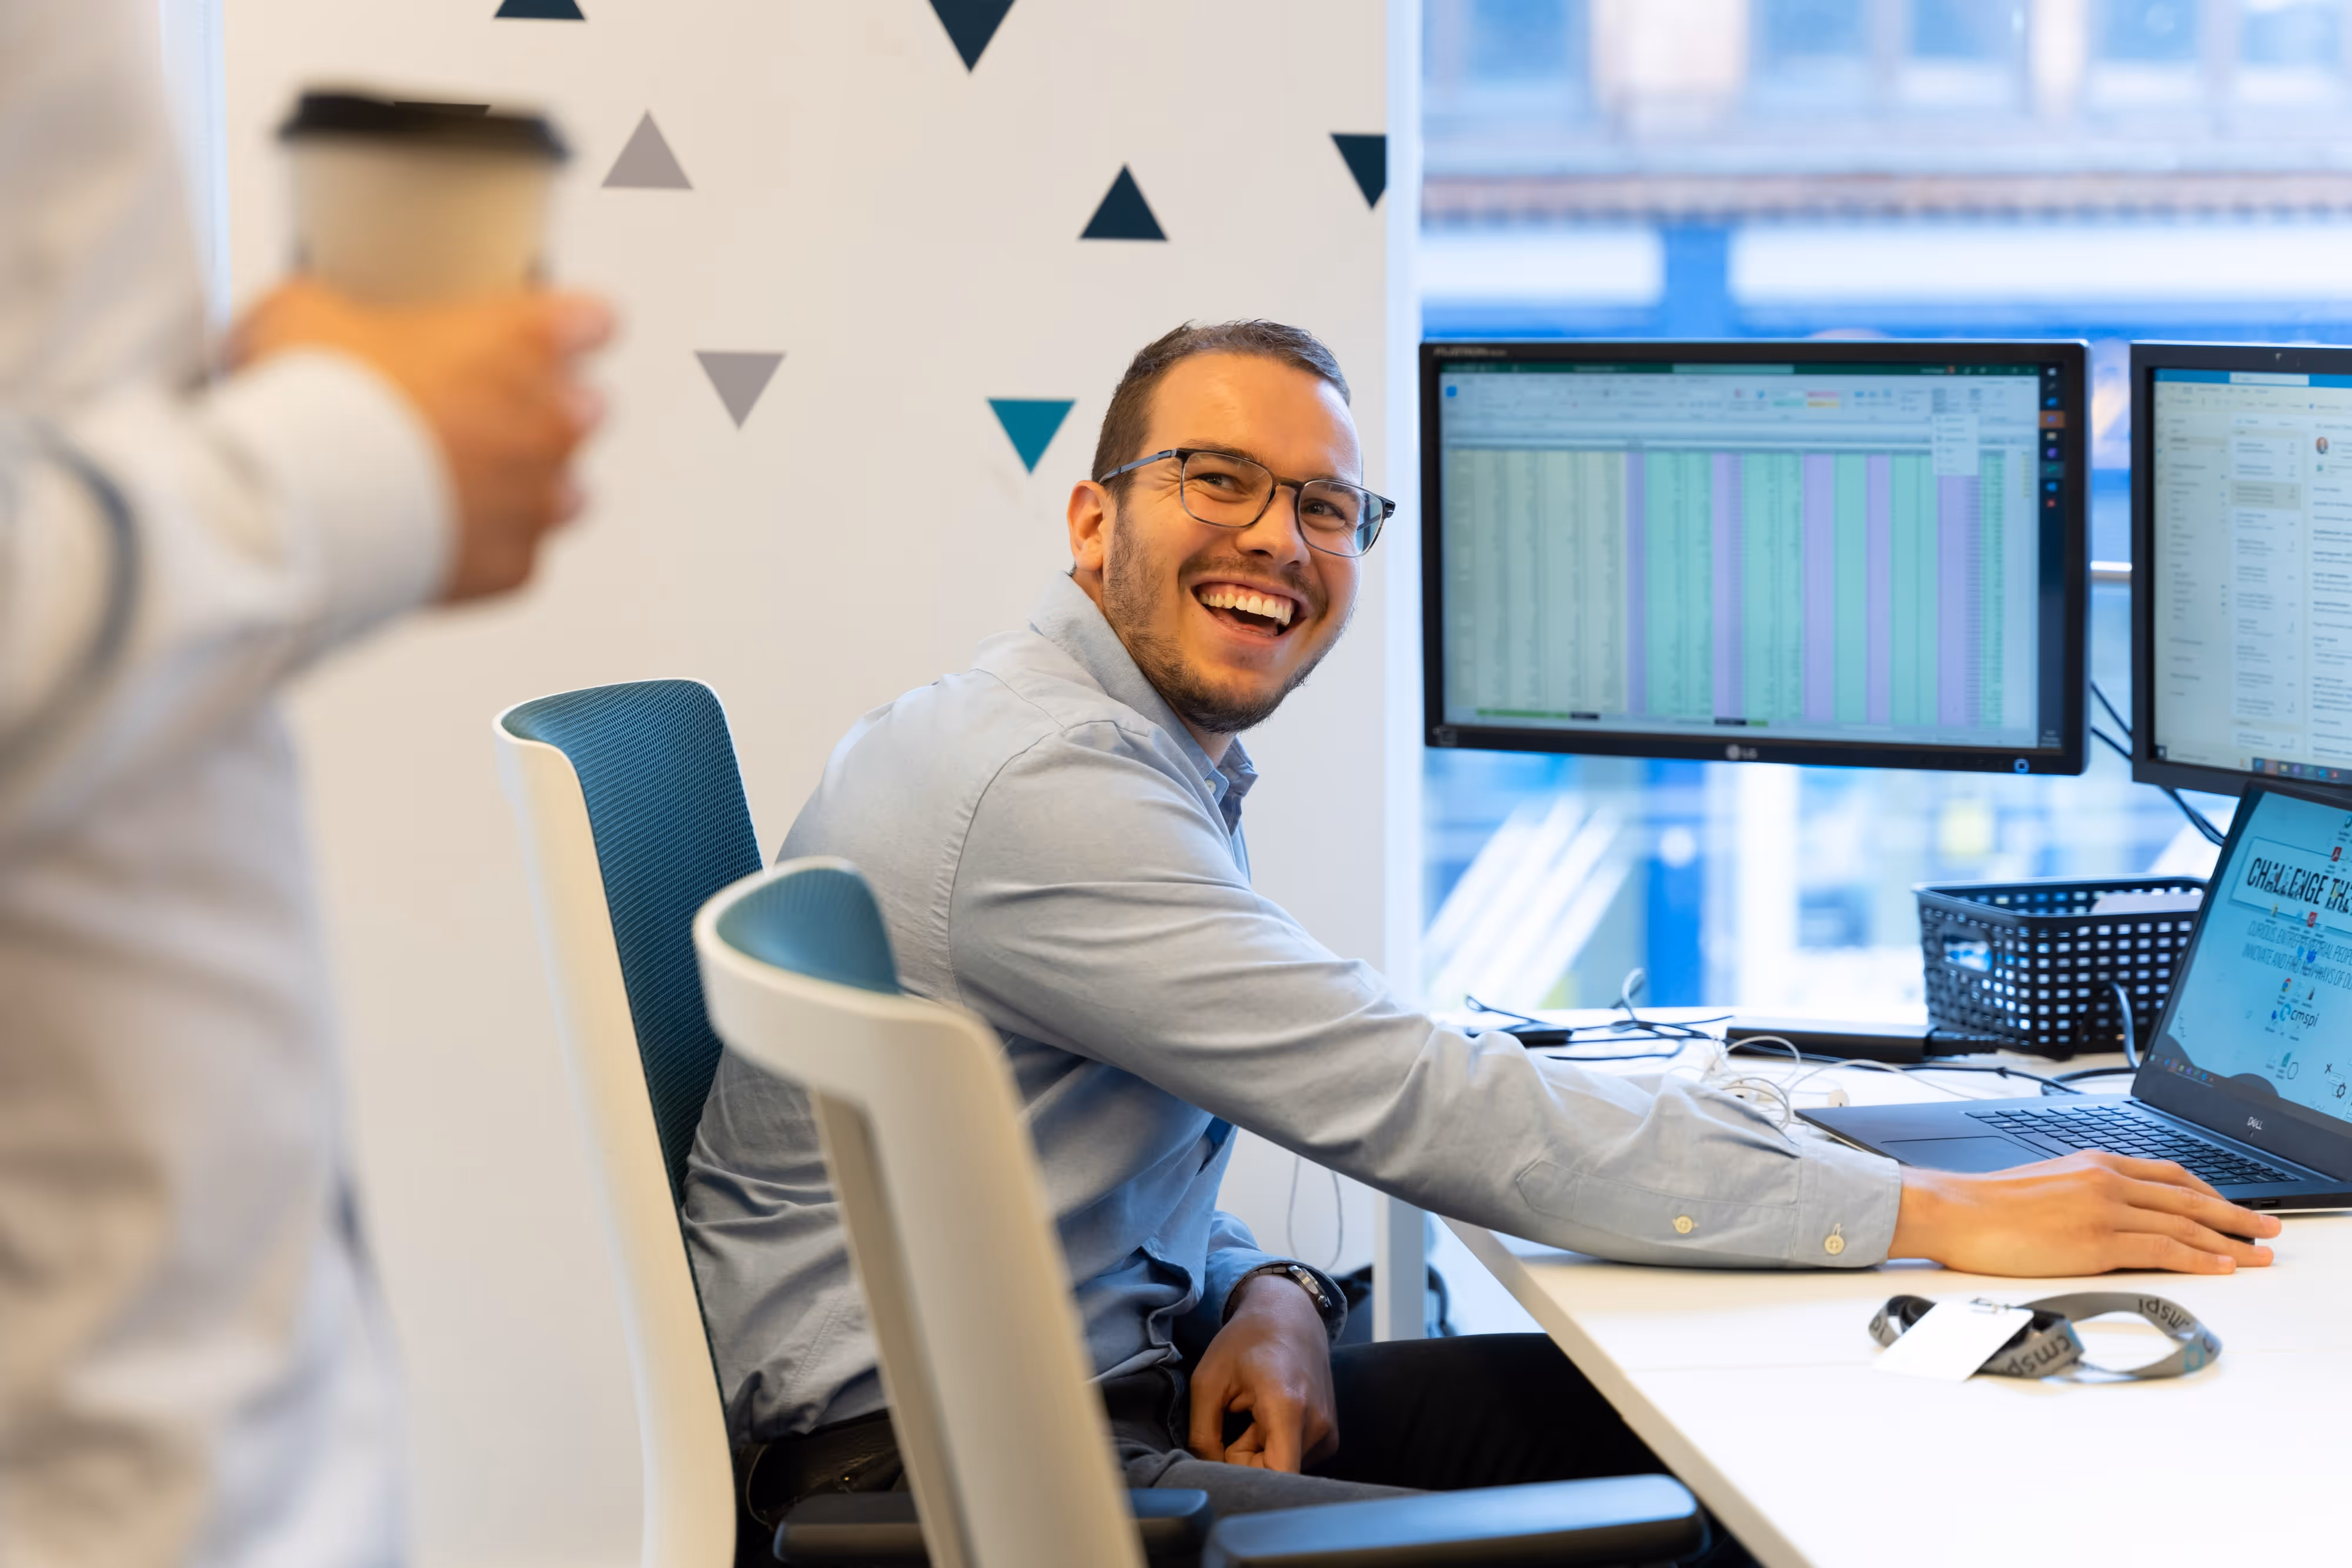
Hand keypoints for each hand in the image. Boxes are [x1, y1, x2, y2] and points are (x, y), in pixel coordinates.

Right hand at [229, 279, 614, 602]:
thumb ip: (338, 313)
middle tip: (479, 410)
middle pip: (587, 409)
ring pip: (568, 490)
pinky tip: (438, 536)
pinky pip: (519, 555)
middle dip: (544, 409)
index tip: (551, 332)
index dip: (570, 325)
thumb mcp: (303, 317)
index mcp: (519, 343)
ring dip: (529, 485)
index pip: (591, 319)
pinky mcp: (514, 566)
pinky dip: (487, 548)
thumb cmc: (316, 405)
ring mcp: (537, 500)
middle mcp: (548, 423)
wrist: (299, 508)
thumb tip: (314, 323)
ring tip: (465, 482)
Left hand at [1186, 1273, 1336, 1472]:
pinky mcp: (1331, 1435)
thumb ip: (1203, 1436)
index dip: (1244, 1478)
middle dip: (1245, 1461)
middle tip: (1235, 1423)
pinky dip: (1275, 1447)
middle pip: (1275, 1476)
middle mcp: (1318, 1424)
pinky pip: (1295, 1459)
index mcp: (1288, 1407)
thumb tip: (1209, 1476)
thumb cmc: (1245, 1341)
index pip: (1278, 1476)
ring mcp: (1329, 1431)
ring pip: (1283, 1469)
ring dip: (1259, 1453)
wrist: (1288, 1313)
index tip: (1224, 1454)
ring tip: (1253, 1415)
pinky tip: (1270, 1417)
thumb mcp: (1207, 1382)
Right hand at [1890, 1152, 2283, 1275]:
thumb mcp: (2045, 1184)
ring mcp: (2104, 1208)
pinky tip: (2222, 1266)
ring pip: (2185, 1223)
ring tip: (2258, 1253)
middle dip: (2235, 1214)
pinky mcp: (2097, 1241)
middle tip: (2268, 1228)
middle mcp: (2105, 1179)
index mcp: (2093, 1163)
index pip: (2168, 1174)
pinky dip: (2201, 1257)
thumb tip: (2107, 1216)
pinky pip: (2164, 1248)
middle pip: (2189, 1196)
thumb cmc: (1987, 1205)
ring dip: (2230, 1240)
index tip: (2230, 1205)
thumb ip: (2083, 1192)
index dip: (2208, 1190)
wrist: (1955, 1210)